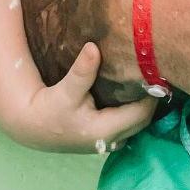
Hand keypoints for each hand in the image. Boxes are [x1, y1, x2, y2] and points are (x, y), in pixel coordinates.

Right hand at [12, 43, 156, 151]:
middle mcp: (112, 140)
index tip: (156, 72)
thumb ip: (82, 71)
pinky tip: (131, 93)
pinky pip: (128, 124)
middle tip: (154, 73)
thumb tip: (94, 47)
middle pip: (144, 119)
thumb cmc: (49, 110)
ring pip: (136, 123)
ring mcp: (109, 141)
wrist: (33, 127)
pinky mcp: (105, 138)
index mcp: (106, 130)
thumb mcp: (65, 91)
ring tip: (145, 81)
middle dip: (151, 99)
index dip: (152, 95)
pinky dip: (133, 110)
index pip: (142, 113)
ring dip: (142, 105)